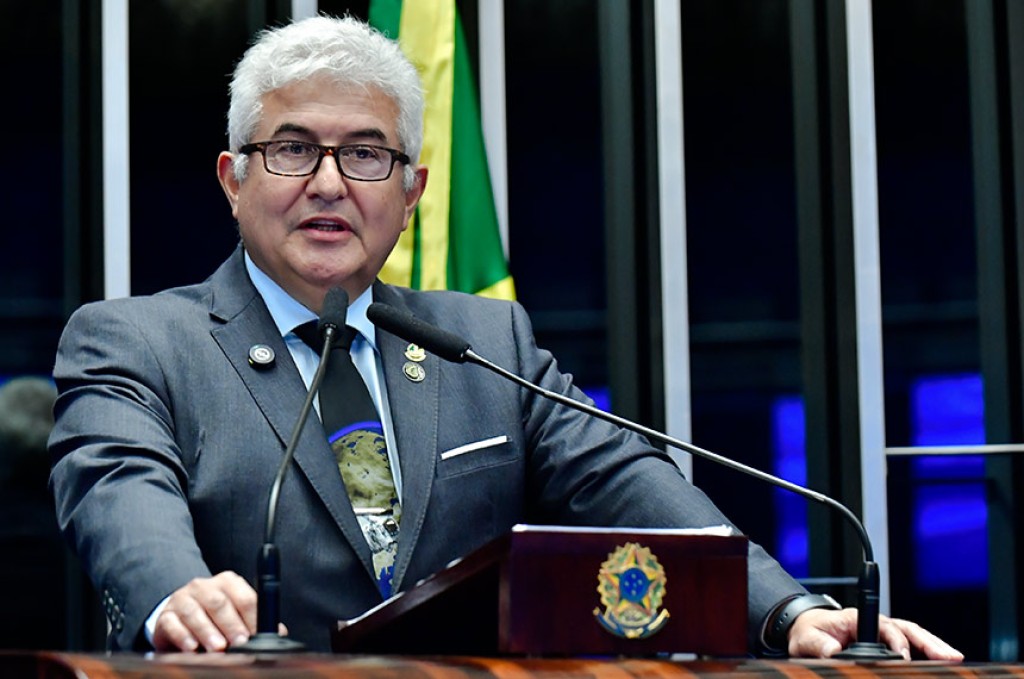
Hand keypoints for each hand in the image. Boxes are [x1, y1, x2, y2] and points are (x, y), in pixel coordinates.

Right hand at [152, 571, 263, 651]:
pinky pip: (172, 623)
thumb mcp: (236, 614)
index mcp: (228, 583)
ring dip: (207, 631)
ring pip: (195, 611)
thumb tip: (278, 632)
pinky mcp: (166, 615)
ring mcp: (183, 598)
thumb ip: (256, 621)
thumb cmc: (214, 616)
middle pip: (219, 603)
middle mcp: (204, 586)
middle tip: (238, 643)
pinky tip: (191, 648)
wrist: (180, 615)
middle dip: (231, 625)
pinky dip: (183, 636)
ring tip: (217, 648)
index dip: (252, 618)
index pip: (244, 597)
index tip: (255, 635)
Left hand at [786, 607, 963, 660]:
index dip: (896, 641)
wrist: (806, 629)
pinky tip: (941, 662)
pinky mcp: (885, 643)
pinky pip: (910, 645)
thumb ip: (819, 644)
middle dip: (929, 642)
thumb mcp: (806, 639)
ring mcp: (882, 633)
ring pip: (913, 637)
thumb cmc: (809, 631)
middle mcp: (873, 624)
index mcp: (856, 618)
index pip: (883, 627)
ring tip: (955, 659)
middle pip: (907, 629)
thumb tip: (834, 651)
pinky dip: (926, 653)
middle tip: (950, 656)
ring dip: (934, 647)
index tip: (905, 656)